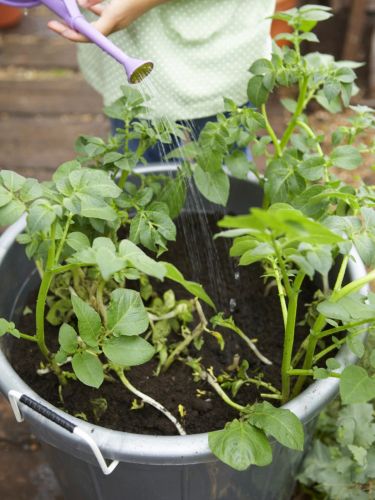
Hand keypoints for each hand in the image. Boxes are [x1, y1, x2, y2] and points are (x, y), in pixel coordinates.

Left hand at [47, 0, 163, 42]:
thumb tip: (81, 3)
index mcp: (113, 20)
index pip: (88, 35)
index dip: (70, 34)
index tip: (56, 28)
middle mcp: (115, 24)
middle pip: (89, 34)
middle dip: (71, 29)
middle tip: (54, 23)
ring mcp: (119, 21)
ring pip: (95, 26)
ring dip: (80, 23)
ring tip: (66, 16)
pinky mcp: (122, 15)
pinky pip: (103, 18)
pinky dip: (92, 12)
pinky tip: (85, 4)